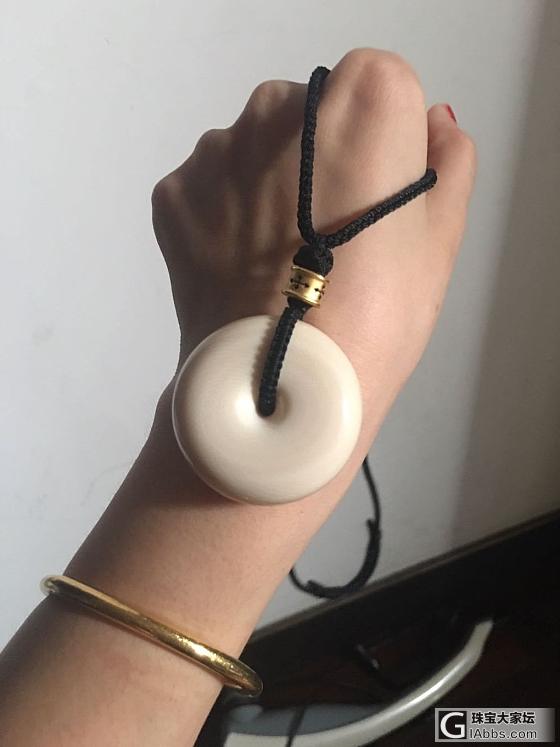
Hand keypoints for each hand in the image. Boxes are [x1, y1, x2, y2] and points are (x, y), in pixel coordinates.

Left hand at [152, 48, 475, 443]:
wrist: (276, 390)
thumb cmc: (375, 318)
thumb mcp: (441, 241)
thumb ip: (448, 162)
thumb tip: (431, 124)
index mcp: (360, 102)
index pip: (381, 88)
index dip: (385, 148)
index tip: (376, 205)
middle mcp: (278, 105)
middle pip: (313, 113)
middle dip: (324, 161)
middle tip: (328, 240)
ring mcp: (216, 149)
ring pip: (255, 149)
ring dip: (269, 187)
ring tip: (281, 261)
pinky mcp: (173, 193)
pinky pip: (213, 188)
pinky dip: (227, 217)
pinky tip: (243, 268)